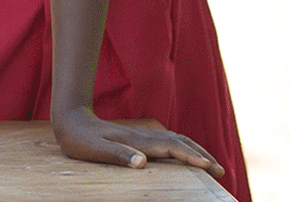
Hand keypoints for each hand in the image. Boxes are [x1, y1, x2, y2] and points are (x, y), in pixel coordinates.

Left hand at [50, 107, 224, 176]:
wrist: (70, 120)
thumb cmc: (80, 139)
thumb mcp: (95, 150)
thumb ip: (119, 155)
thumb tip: (142, 163)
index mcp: (137, 141)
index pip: (171, 148)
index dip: (190, 157)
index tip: (207, 166)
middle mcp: (144, 136)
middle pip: (180, 143)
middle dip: (202, 155)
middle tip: (221, 171)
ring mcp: (143, 135)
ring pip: (177, 141)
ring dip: (196, 151)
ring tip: (212, 164)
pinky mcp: (140, 137)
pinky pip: (169, 142)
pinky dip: (184, 148)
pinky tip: (188, 154)